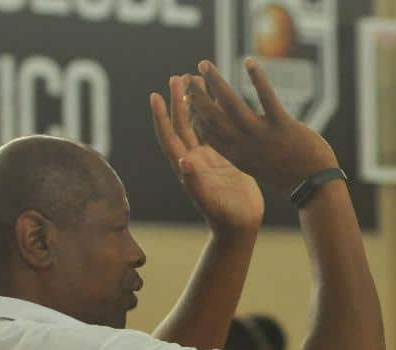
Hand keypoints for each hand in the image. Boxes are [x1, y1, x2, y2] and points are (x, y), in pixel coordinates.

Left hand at [151, 75, 263, 233]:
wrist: (240, 227)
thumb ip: (194, 181)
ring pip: (200, 124)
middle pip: (182, 124)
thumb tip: (183, 161)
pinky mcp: (227, 159)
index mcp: (186, 166)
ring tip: (197, 81)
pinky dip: (218, 115)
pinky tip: (221, 100)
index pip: (169, 136)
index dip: (161, 117)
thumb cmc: (223, 218)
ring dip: (197, 103)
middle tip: (178, 77)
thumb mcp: (208, 200)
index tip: (155, 95)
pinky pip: (219, 132)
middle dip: (179, 100)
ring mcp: (210, 158)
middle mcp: (195, 158)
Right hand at [187, 59, 338, 193]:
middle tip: (186, 77)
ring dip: (215, 81)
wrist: (315, 189)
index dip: (194, 114)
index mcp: (238, 156)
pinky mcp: (282, 126)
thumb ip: (249, 153)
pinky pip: (266, 97)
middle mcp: (244, 145)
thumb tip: (241, 141)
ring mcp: (261, 135)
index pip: (207, 133)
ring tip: (204, 64)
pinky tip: (249, 61)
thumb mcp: (262, 168)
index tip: (187, 98)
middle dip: (196, 96)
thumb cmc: (291, 178)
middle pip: (211, 117)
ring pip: (231, 104)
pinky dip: (257, 78)